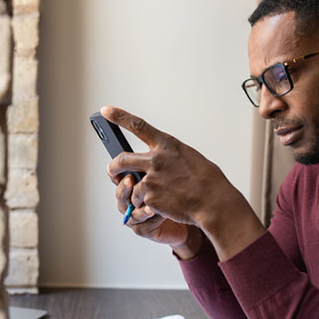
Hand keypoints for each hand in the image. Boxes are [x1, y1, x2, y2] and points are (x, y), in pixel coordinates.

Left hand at [103, 106, 264, 260]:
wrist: (213, 202)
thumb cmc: (207, 181)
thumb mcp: (189, 158)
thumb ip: (169, 157)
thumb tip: (158, 163)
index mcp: (167, 145)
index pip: (138, 125)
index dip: (119, 116)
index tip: (105, 111)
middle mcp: (156, 159)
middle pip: (121, 159)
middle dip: (113, 167)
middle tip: (112, 171)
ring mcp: (151, 178)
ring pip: (129, 184)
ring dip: (134, 193)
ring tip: (147, 198)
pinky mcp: (150, 196)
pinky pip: (139, 202)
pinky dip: (145, 206)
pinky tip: (159, 207)